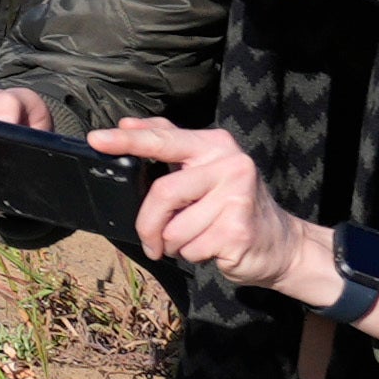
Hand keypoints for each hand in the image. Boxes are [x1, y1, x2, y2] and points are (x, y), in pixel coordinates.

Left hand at [91, 120, 334, 306]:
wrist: (282, 245)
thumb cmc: (233, 206)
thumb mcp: (204, 168)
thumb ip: (168, 144)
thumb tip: (126, 123)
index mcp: (215, 145)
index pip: (164, 140)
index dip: (128, 140)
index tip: (96, 139)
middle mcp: (231, 165)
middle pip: (163, 192)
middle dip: (148, 224)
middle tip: (151, 241)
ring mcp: (237, 197)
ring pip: (174, 229)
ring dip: (175, 244)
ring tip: (196, 239)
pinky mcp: (238, 230)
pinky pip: (191, 249)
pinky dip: (192, 256)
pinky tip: (213, 249)